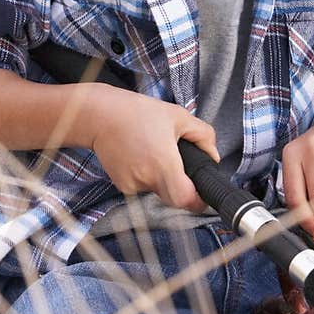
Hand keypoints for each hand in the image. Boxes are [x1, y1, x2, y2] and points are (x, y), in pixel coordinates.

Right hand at [81, 83, 218, 212]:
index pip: (185, 200)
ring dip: (162, 179)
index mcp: (164, 164)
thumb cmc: (138, 112)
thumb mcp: (178, 116)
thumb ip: (203, 136)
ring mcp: (132, 184)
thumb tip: (213, 156)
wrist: (100, 116)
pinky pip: (142, 187)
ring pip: (157, 192)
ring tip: (154, 152)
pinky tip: (140, 156)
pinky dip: (146, 177)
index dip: (198, 201)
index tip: (202, 193)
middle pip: (173, 198)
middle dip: (181, 188)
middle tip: (180, 167)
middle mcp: (147, 178)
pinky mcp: (121, 184)